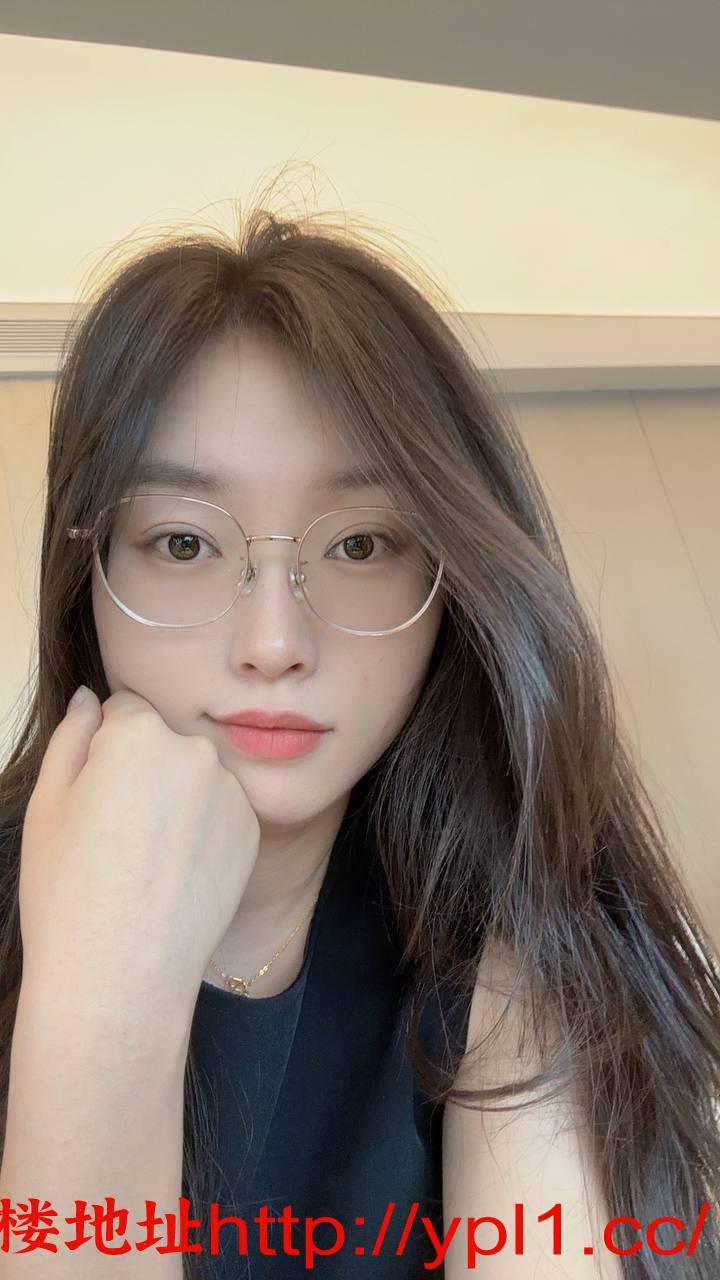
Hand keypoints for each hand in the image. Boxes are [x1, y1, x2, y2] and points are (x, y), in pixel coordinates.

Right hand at [18, 688, 260, 1025]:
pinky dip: (202, 829)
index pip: (124, 710)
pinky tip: (175, 873)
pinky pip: (220, 809)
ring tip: (146, 857)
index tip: (95, 794)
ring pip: (195, 775)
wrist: (122, 974)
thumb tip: (90, 697)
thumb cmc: (69, 890)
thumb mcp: (48, 803)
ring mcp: (230, 791)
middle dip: (144, 768)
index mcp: (140, 733)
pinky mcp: (250, 830)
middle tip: (117, 831)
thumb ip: (73, 735)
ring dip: (177, 796)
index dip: (104, 749)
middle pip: (164, 741)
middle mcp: (195, 751)